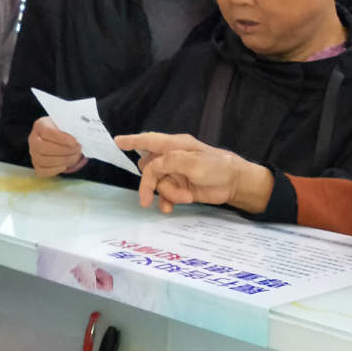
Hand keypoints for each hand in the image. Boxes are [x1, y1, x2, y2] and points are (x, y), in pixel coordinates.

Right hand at [27, 116, 83, 176]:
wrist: (59, 137)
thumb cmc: (63, 130)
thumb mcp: (66, 124)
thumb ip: (70, 129)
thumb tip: (78, 138)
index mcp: (40, 125)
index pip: (47, 132)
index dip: (62, 138)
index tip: (75, 142)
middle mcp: (33, 139)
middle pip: (42, 148)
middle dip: (62, 151)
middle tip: (76, 150)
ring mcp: (33, 152)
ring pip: (42, 160)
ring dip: (61, 161)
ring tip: (74, 157)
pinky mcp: (36, 163)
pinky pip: (41, 170)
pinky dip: (54, 170)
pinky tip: (65, 166)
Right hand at [115, 132, 273, 214]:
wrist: (234, 184)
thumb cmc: (217, 166)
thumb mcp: (193, 162)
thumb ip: (169, 162)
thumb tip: (152, 168)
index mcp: (174, 146)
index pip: (149, 140)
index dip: (132, 141)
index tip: (117, 141)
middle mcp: (172, 158)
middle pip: (148, 168)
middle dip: (150, 183)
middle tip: (148, 197)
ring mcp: (176, 173)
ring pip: (157, 184)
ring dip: (167, 194)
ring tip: (184, 197)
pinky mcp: (180, 187)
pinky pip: (164, 195)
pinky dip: (166, 202)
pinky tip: (169, 209)